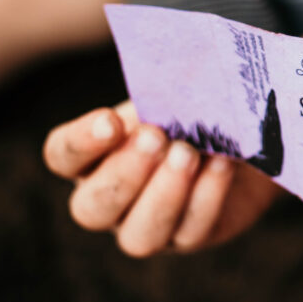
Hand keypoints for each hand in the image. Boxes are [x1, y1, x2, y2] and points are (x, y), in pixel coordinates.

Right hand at [42, 102, 284, 255]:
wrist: (239, 132)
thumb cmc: (190, 104)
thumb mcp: (170, 89)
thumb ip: (157, 85)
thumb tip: (165, 64)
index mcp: (90, 156)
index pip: (63, 155)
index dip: (82, 142)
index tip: (111, 121)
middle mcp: (109, 200)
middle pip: (92, 208)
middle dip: (124, 174)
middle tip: (155, 137)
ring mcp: (147, 225)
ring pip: (138, 236)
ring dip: (164, 194)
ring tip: (189, 155)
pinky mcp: (189, 237)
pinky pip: (191, 231)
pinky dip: (207, 196)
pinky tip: (221, 164)